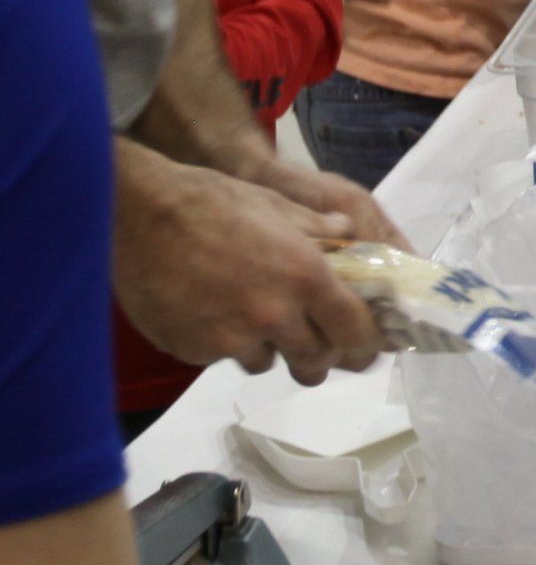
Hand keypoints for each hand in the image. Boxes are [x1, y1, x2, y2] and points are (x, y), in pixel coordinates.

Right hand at [114, 147, 387, 381]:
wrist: (141, 213)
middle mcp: (273, 316)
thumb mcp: (276, 204)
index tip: (365, 350)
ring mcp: (230, 340)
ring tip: (245, 309)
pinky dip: (222, 340)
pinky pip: (220, 357)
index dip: (365, 346)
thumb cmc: (213, 201)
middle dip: (318, 357)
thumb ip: (320, 229)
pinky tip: (206, 307)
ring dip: (266, 345)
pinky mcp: (193, 352)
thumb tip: (349, 234)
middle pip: (314, 363)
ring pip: (265, 362)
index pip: (354, 331)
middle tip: (310, 341)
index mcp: (304, 277)